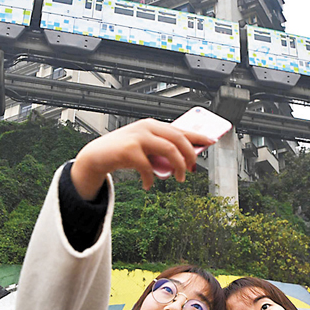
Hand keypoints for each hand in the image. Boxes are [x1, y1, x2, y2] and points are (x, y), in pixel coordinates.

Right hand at [69, 118, 216, 199]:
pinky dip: (151, 179)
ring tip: (179, 178)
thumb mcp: (144, 147)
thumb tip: (185, 160)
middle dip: (189, 155)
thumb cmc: (124, 151)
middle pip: (178, 139)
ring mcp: (138, 137)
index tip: (211, 142)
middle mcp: (147, 127)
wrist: (97, 155)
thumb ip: (161, 150)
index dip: (197, 136)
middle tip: (192, 169)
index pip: (180, 128)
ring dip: (178, 167)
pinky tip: (149, 185)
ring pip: (169, 150)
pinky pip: (149, 167)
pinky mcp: (129, 149)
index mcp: (153, 125)